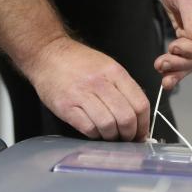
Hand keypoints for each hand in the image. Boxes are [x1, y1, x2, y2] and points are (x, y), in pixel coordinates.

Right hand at [26, 37, 150, 140]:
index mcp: (115, 73)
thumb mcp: (108, 66)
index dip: (144, 124)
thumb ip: (124, 88)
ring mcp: (82, 95)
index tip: (142, 133)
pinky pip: (89, 128)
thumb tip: (138, 116)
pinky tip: (94, 131)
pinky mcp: (66, 107)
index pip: (140, 104)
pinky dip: (95, 135)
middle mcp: (100, 83)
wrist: (48, 54)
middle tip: (126, 137)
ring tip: (110, 135)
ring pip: (108, 126)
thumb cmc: (79, 63)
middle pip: (126, 118)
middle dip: (130, 134)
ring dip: (112, 136)